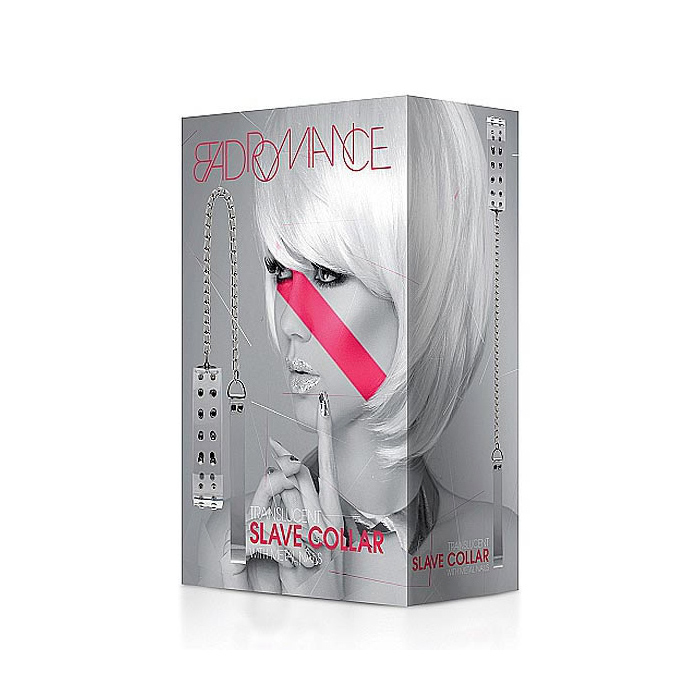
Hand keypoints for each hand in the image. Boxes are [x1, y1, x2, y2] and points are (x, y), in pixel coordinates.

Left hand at [275, 391, 344, 598]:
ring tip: (271, 488)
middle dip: (284, 462)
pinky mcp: (301, 553)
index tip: (325, 411)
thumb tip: (301, 484)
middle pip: (301, 478)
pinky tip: (268, 533)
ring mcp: (315, 537)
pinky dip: (269, 524)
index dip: (327, 436)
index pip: (329, 467)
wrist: (326, 615)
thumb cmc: (324, 581)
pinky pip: (280, 524)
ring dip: (273, 495)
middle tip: (273, 445)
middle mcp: (327, 523)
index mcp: (334, 517)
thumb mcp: (328, 542)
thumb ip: (316, 511)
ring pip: (288, 497)